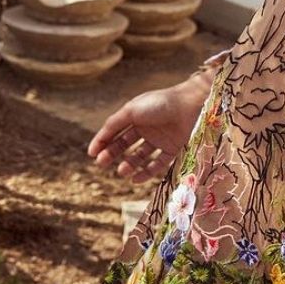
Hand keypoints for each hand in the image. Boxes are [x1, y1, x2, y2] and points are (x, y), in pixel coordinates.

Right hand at [87, 71, 213, 181]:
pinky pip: (158, 164)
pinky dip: (147, 172)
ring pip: (140, 156)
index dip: (102, 142)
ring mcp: (161, 139)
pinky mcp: (174, 149)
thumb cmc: (160, 104)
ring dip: (129, 165)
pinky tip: (135, 179)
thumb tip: (99, 139)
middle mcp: (147, 127)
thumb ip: (114, 124)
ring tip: (122, 171)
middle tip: (102, 163)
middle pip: (125, 144)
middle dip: (112, 154)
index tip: (92, 154)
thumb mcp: (132, 110)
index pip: (115, 131)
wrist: (192, 106)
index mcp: (136, 115)